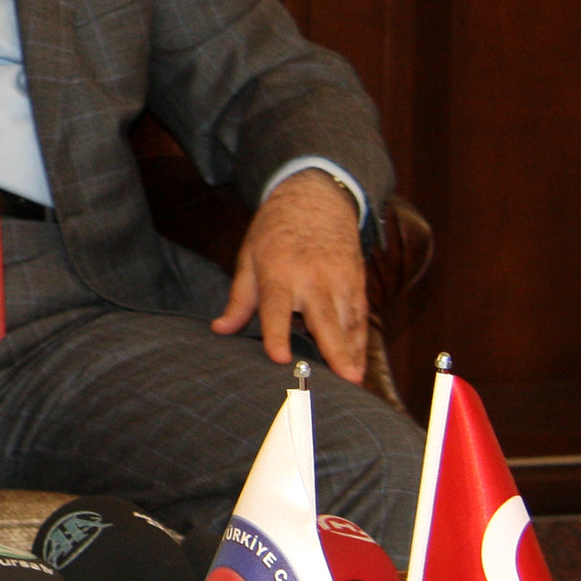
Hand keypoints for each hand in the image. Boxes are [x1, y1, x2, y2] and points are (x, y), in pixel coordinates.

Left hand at [212, 171, 367, 380]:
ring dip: (351, 353)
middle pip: (325, 319)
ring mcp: (339, 280)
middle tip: (345, 381)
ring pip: (347, 323)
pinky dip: (359, 341)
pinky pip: (360, 318)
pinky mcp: (356, 282)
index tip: (279, 358)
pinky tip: (358, 365)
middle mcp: (313, 278)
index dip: (277, 334)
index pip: (276, 308)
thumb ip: (239, 299)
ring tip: (353, 382)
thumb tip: (220, 329)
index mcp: (279, 272)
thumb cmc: (275, 230)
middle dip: (335, 350)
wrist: (316, 197)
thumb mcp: (249, 258)